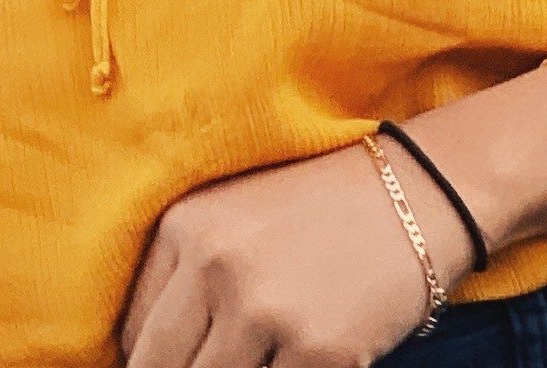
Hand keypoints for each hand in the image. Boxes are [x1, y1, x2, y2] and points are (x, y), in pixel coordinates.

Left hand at [120, 143, 435, 367]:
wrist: (413, 195)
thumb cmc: (315, 209)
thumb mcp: (232, 215)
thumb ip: (183, 274)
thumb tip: (138, 355)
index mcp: (185, 226)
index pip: (134, 332)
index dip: (147, 362)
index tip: (170, 362)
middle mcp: (217, 266)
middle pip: (164, 367)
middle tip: (219, 361)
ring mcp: (268, 312)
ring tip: (256, 357)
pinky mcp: (320, 353)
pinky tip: (294, 360)